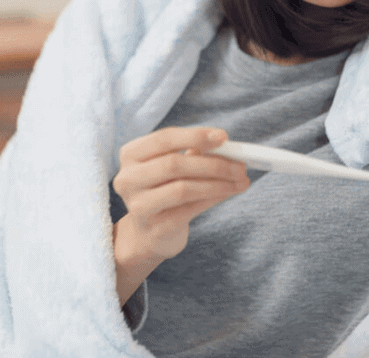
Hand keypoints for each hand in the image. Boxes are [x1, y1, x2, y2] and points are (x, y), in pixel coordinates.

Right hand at [110, 126, 248, 303]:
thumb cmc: (165, 190)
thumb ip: (194, 153)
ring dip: (219, 183)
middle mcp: (128, 179)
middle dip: (213, 163)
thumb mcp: (172, 167)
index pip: (164, 139)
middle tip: (240, 165)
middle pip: (174, 164)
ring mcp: (138, 205)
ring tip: (241, 180)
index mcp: (130, 155)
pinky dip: (215, 197)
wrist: (149, 234)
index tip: (224, 137)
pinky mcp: (155, 227)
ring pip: (184, 188)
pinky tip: (230, 192)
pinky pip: (191, 209)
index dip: (195, 136)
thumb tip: (228, 146)